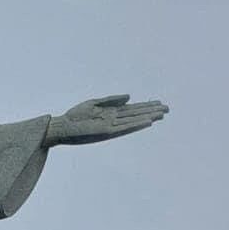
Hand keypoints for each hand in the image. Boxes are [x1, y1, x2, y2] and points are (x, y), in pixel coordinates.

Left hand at [45, 95, 168, 145]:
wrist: (61, 127)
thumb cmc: (75, 116)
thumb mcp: (94, 103)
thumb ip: (111, 100)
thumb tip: (130, 97)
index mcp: (111, 113)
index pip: (132, 109)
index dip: (146, 106)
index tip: (159, 103)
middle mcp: (113, 120)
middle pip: (136, 115)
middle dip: (151, 111)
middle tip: (167, 109)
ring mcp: (110, 126)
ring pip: (133, 121)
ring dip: (147, 118)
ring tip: (161, 115)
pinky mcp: (105, 132)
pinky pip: (124, 128)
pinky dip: (135, 125)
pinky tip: (146, 122)